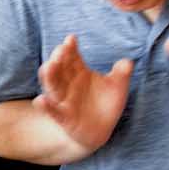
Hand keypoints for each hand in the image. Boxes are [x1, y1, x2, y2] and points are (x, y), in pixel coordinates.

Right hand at [34, 34, 133, 156]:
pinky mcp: (63, 117)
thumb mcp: (117, 88)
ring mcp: (64, 100)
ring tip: (48, 66)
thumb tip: (128, 62)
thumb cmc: (106, 104)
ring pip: (53, 86)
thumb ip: (121, 74)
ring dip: (49, 76)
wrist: (100, 130)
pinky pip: (53, 111)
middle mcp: (68, 83)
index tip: (71, 39)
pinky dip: (46, 106)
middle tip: (61, 49)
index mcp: (79, 72)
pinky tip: (40, 100)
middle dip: (59, 58)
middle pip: (60, 68)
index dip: (70, 48)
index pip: (72, 57)